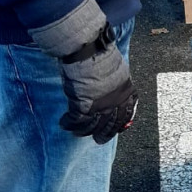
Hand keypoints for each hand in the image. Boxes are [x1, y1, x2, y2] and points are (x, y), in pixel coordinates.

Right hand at [58, 24, 138, 143]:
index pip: (127, 114)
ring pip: (92, 125)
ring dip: (83, 131)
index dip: (121, 124)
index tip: (118, 130)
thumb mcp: (117, 69)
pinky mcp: (83, 106)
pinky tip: (64, 124)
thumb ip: (116, 83)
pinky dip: (69, 123)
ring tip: (77, 133)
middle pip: (111, 124)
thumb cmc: (101, 54)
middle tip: (99, 140)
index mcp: (126, 92)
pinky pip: (76, 120)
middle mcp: (115, 102)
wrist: (89, 51)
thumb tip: (112, 89)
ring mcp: (100, 106)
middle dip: (104, 134)